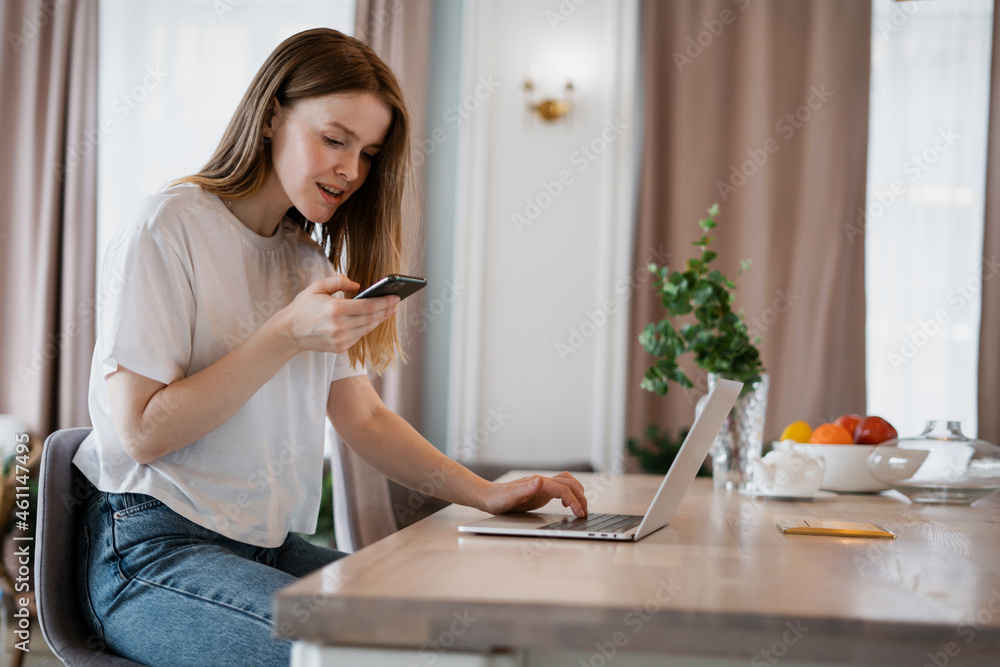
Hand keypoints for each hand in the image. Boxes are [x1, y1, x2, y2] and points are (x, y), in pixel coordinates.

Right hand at [276, 275, 398, 353]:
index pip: (367, 306)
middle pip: (371, 318)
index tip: (395, 298)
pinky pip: (358, 337)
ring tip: (388, 312)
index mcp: (335, 309)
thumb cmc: (303, 307)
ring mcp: (340, 339)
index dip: (384, 302)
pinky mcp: (339, 348)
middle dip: (386, 311)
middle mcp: (339, 326)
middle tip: (396, 304)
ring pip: (367, 329)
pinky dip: (366, 328)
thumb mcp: (317, 287)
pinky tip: (372, 321)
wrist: (289, 332)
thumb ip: (338, 281)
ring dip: (379, 320)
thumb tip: (358, 285)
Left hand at [480, 472, 588, 517]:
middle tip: (584, 513)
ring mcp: (542, 486)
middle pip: (570, 484)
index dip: (575, 501)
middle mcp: (542, 482)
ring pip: (567, 483)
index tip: (580, 514)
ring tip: (580, 508)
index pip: (564, 489)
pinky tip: (566, 505)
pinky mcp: (541, 491)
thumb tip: (540, 480)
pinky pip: (561, 489)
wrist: (489, 497)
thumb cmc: (498, 498)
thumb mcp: (510, 496)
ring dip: (577, 493)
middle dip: (581, 497)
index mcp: (537, 483)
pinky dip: (569, 495)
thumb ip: (525, 488)